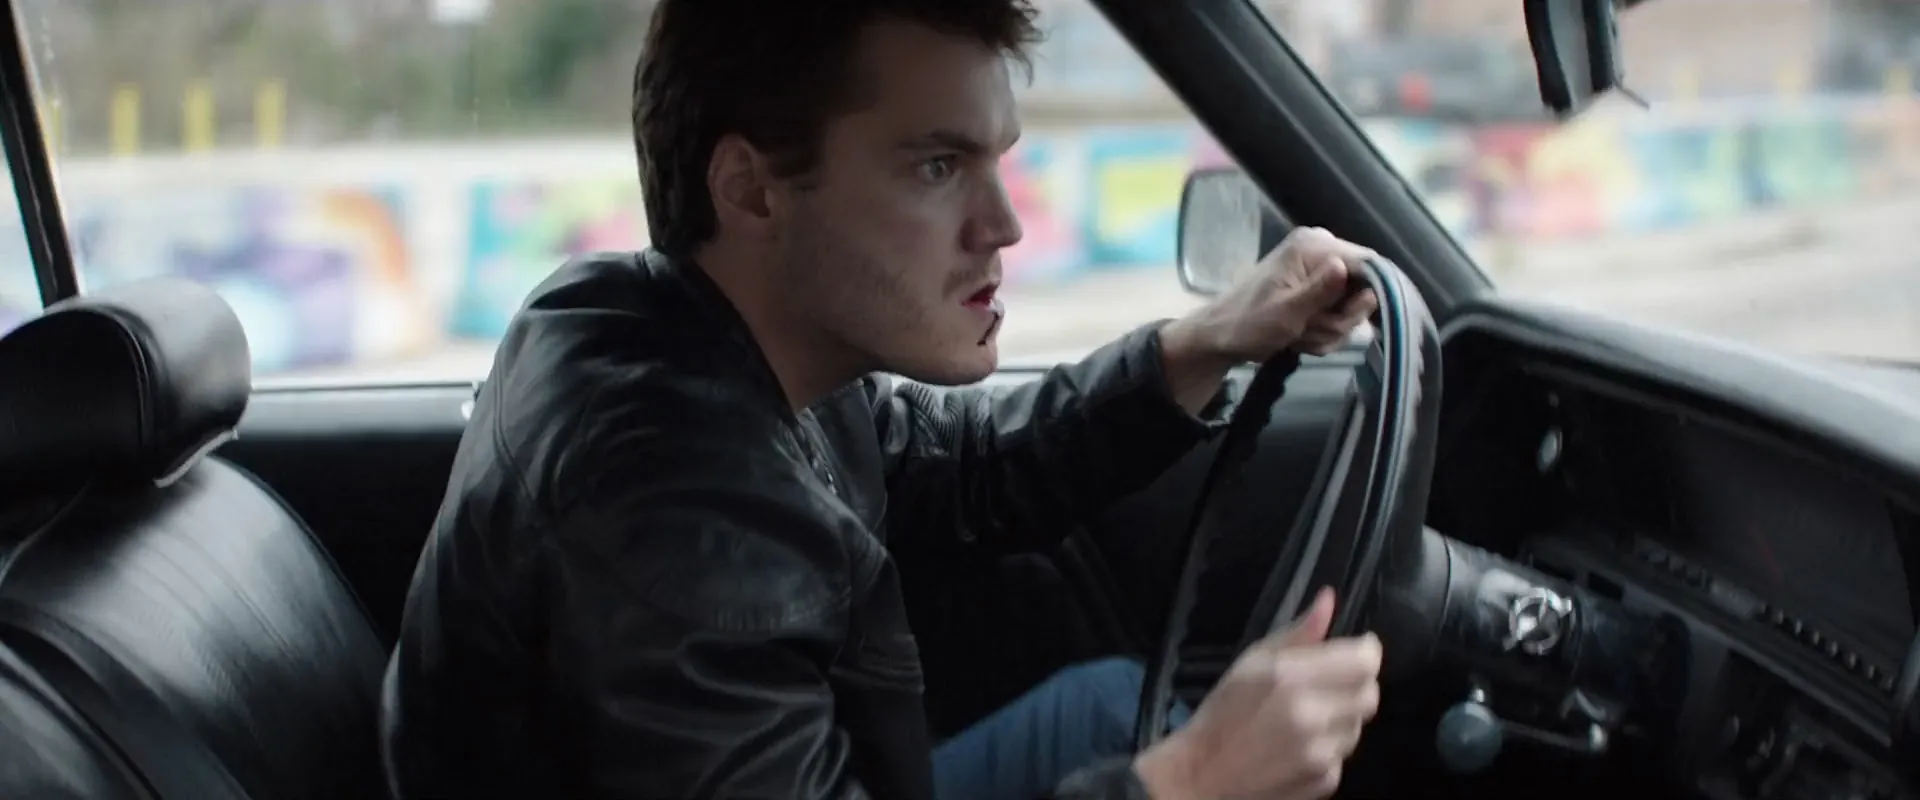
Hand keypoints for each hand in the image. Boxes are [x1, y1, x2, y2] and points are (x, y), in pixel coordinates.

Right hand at [1134, 589, 1381, 799]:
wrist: (1203, 775)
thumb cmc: (1222, 713)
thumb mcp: (1252, 661)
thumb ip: (1298, 633)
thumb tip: (1328, 600)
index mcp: (1290, 678)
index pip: (1365, 660)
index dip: (1365, 651)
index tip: (1355, 649)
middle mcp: (1312, 716)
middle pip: (1370, 694)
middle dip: (1355, 685)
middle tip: (1326, 685)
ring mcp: (1321, 754)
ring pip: (1357, 726)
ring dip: (1341, 718)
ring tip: (1306, 718)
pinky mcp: (1325, 781)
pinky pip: (1344, 755)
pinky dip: (1328, 748)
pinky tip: (1299, 745)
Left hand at [1172, 227, 1379, 362]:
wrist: (1222, 337)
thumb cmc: (1249, 323)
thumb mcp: (1286, 312)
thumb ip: (1321, 292)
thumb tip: (1345, 265)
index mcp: (1314, 245)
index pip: (1370, 263)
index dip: (1366, 296)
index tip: (1346, 320)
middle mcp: (1323, 249)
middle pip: (1364, 289)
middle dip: (1340, 320)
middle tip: (1309, 329)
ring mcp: (1322, 269)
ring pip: (1353, 308)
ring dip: (1329, 330)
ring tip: (1300, 333)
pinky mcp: (1320, 288)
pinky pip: (1341, 315)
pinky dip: (1324, 331)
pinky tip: (1300, 334)